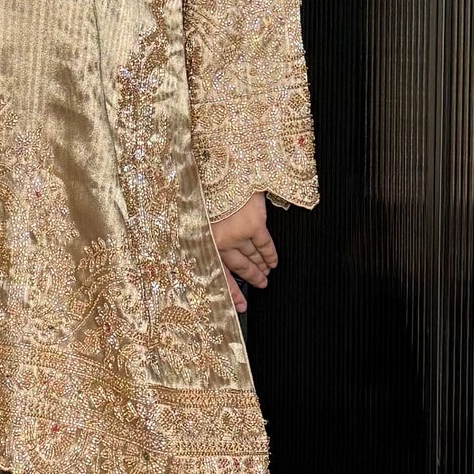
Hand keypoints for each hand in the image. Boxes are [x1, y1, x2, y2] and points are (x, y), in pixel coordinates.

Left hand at [209, 193, 276, 314]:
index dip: (232, 292)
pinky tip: (274, 261)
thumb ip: (207, 231)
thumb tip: (212, 249)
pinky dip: (270, 255)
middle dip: (252, 278)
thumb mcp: (199, 213)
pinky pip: (265, 246)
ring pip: (253, 257)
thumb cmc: (208, 187)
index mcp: (203, 239)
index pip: (219, 273)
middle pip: (240, 267)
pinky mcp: (254, 225)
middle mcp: (219, 241)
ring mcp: (238, 234)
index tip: (241, 307)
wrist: (223, 167)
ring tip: (267, 272)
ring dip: (261, 266)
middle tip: (262, 284)